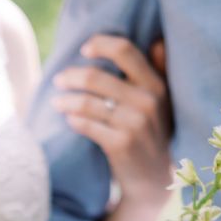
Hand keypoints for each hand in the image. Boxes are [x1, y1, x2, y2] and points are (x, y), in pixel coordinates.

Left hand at [52, 35, 172, 208]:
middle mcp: (146, 101)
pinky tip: (68, 119)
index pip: (125, 51)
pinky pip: (86, 125)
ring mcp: (133, 124)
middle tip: (58, 79)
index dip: (101, 44)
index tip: (84, 49)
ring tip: (57, 102)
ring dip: (65, 100)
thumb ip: (160, 71)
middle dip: (71, 77)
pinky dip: (73, 120)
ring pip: (86, 103)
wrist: (153, 178)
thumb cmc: (152, 134)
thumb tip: (156, 41)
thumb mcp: (164, 102)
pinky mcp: (119, 144)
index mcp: (156, 85)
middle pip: (95, 77)